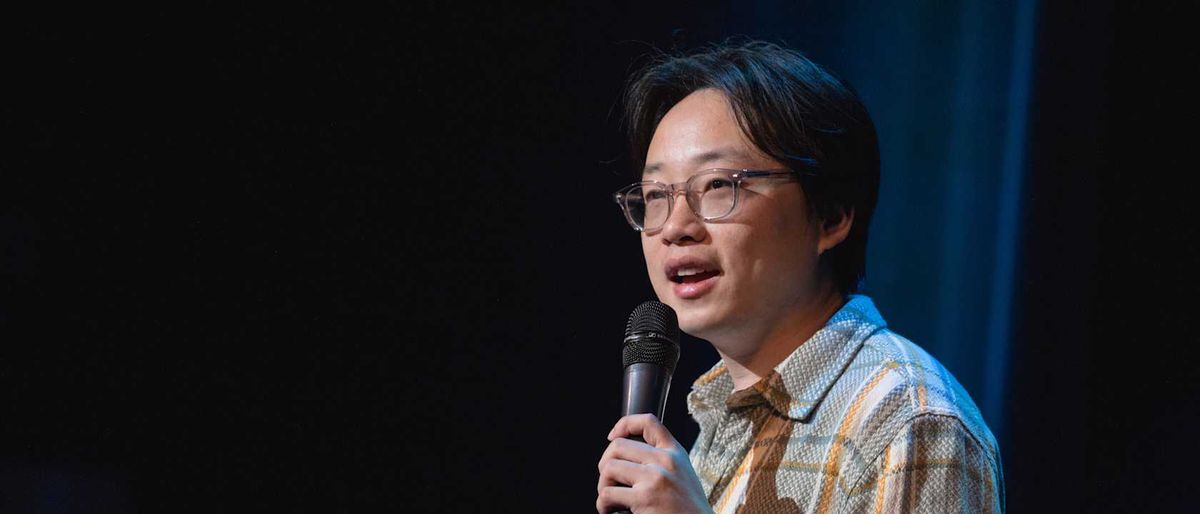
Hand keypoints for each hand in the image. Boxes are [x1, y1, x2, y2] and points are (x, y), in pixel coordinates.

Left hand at [596, 414, 712, 513]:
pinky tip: (611, 511)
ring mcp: (655, 477)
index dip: (624, 424)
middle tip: (609, 483)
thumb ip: (662, 462)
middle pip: (618, 446)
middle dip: (605, 465)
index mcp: (675, 453)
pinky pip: (607, 493)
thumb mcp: (683, 476)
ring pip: (608, 468)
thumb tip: (627, 459)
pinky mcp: (645, 497)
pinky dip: (603, 505)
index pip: (648, 422)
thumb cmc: (688, 511)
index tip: (612, 437)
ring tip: (611, 500)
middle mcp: (666, 460)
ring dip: (603, 486)